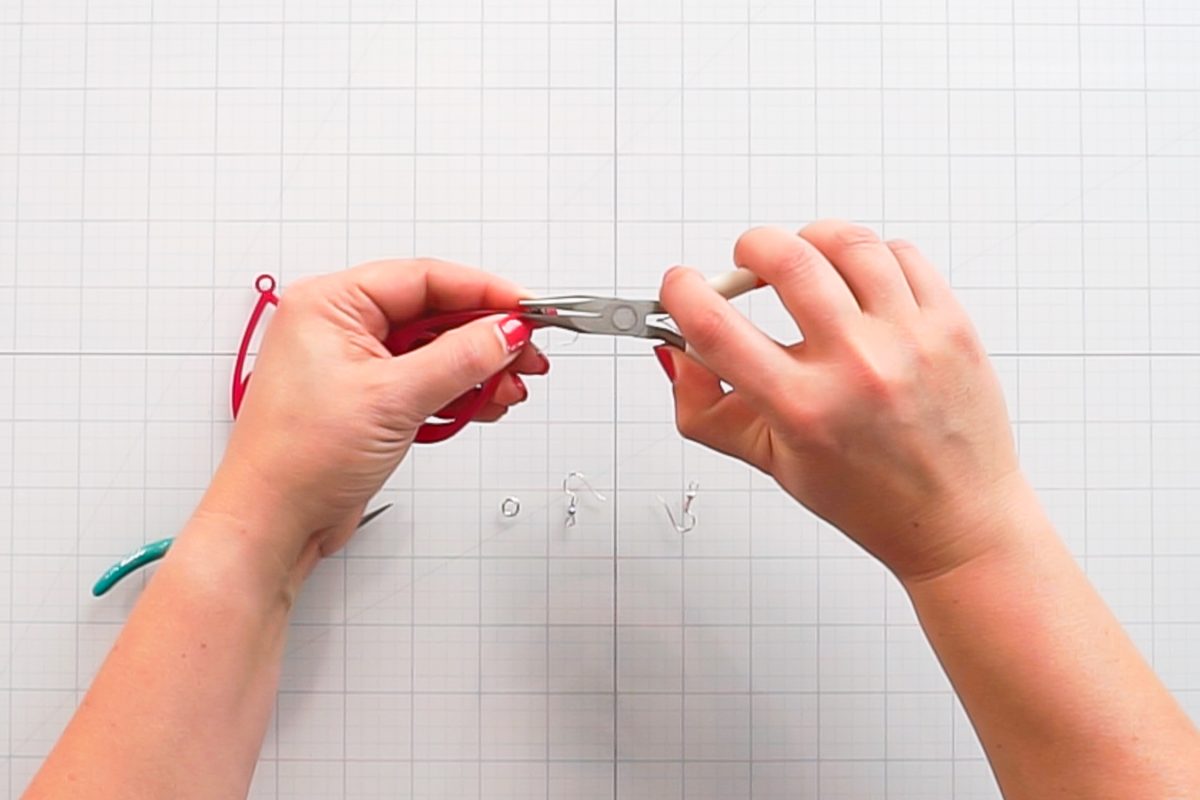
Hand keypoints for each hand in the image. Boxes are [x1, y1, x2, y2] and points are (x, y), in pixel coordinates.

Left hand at [198, 260, 546, 586]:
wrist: (272, 523)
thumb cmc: (297, 460)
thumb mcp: (393, 398)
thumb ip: (459, 359)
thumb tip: (504, 332)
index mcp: (331, 304)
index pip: (423, 279)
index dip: (482, 291)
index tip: (525, 308)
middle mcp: (341, 326)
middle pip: (434, 313)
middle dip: (485, 336)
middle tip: (527, 353)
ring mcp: (356, 364)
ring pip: (435, 350)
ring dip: (477, 369)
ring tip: (511, 387)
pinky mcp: (369, 398)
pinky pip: (426, 380)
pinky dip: (458, 392)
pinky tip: (485, 403)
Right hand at [657, 222, 1023, 581]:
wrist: (956, 518)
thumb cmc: (867, 496)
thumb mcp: (769, 461)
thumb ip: (706, 408)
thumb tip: (677, 351)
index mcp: (804, 409)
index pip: (715, 327)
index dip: (682, 292)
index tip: (681, 286)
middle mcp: (858, 368)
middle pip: (786, 260)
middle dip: (751, 248)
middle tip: (747, 265)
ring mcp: (910, 340)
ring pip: (846, 243)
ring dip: (809, 241)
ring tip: (806, 266)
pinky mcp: (950, 325)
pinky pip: (900, 254)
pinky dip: (867, 257)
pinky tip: (859, 283)